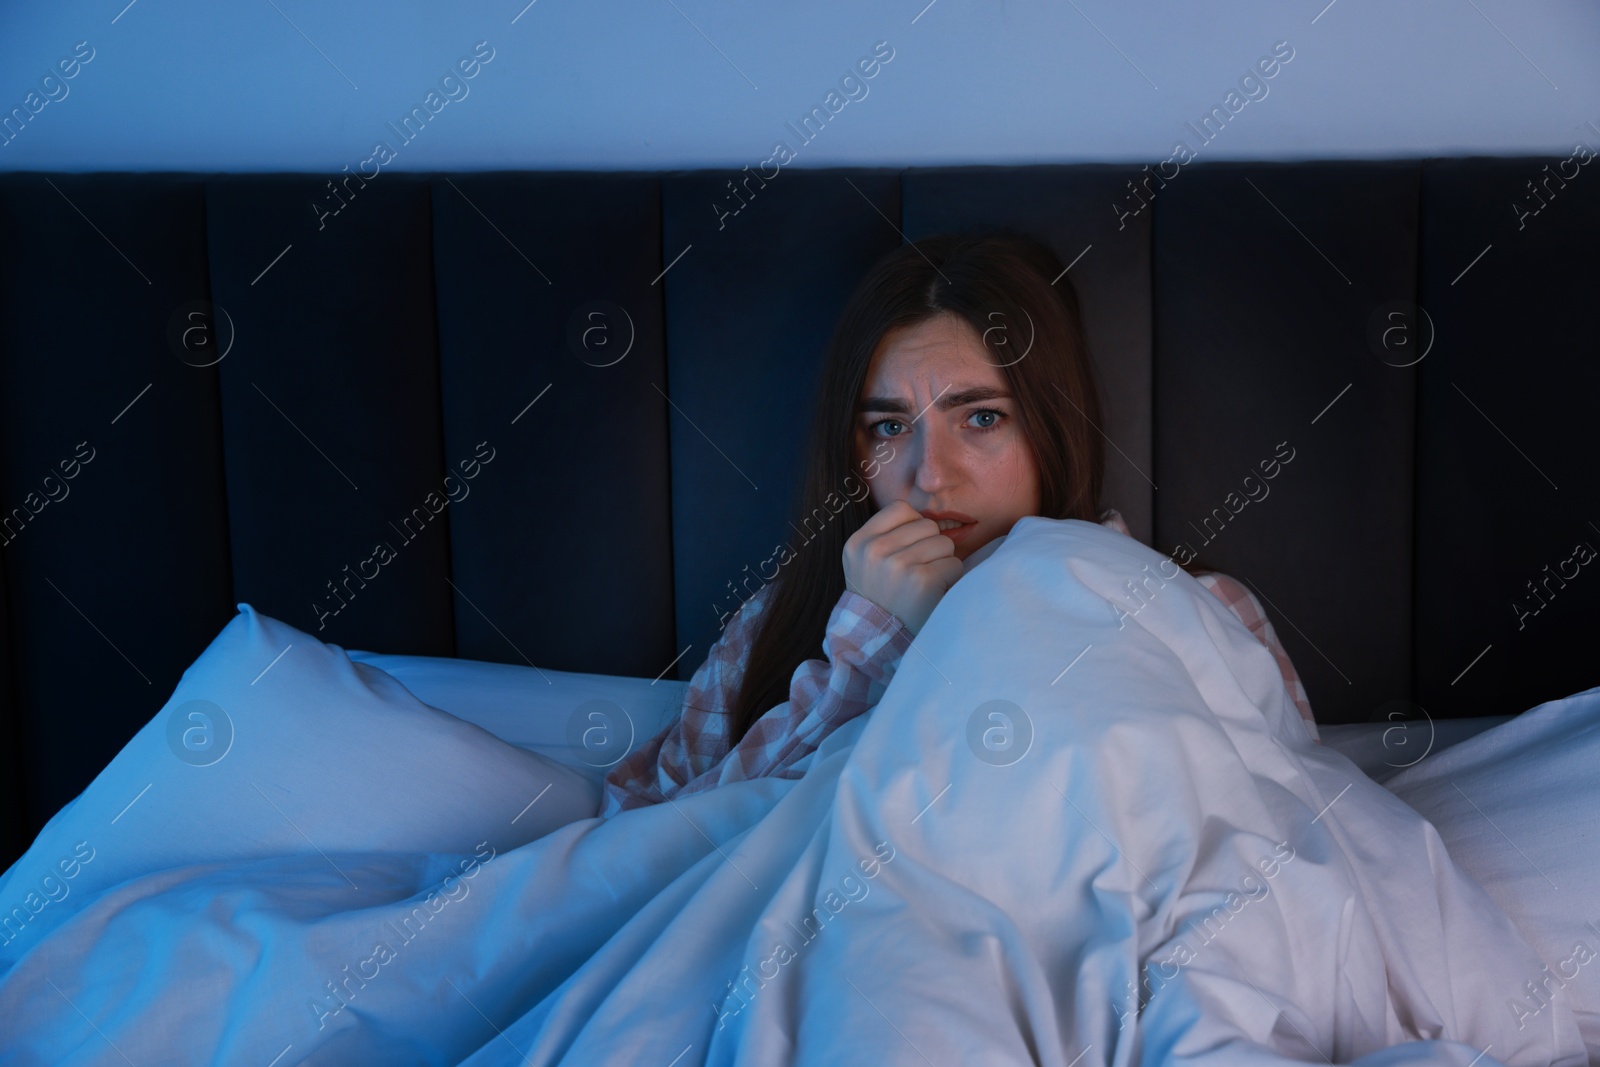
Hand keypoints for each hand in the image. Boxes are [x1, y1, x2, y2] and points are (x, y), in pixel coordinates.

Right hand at [842, 500, 964, 635]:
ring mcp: (897, 565)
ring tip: (925, 584)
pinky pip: (954, 564)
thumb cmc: (882, 598)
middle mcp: (874, 551)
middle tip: (917, 572)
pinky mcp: (921, 581)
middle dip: (930, 546)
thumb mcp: (866, 562)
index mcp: (858, 542)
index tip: (908, 550)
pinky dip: (951, 580)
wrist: (881, 642)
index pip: (901, 508)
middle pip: (927, 525)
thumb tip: (927, 517)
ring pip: (944, 543)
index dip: (913, 527)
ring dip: (942, 563)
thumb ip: (887, 535)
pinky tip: (934, 594)